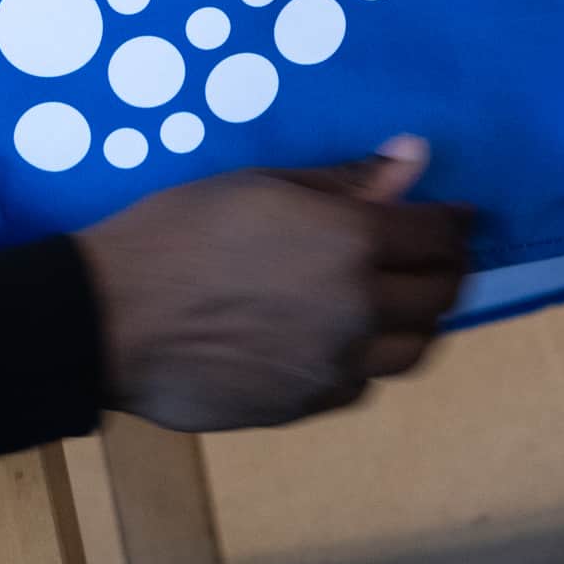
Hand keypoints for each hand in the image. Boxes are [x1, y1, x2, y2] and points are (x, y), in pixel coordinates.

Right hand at [72, 138, 476, 430]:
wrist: (107, 319)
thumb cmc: (177, 233)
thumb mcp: (261, 185)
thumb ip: (347, 181)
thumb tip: (415, 158)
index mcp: (351, 243)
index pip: (438, 234)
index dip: (454, 222)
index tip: (455, 217)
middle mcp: (359, 308)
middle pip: (441, 295)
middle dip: (447, 270)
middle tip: (434, 255)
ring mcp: (335, 365)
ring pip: (414, 349)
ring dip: (417, 320)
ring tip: (399, 300)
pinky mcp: (306, 405)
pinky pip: (364, 383)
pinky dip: (369, 359)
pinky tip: (345, 338)